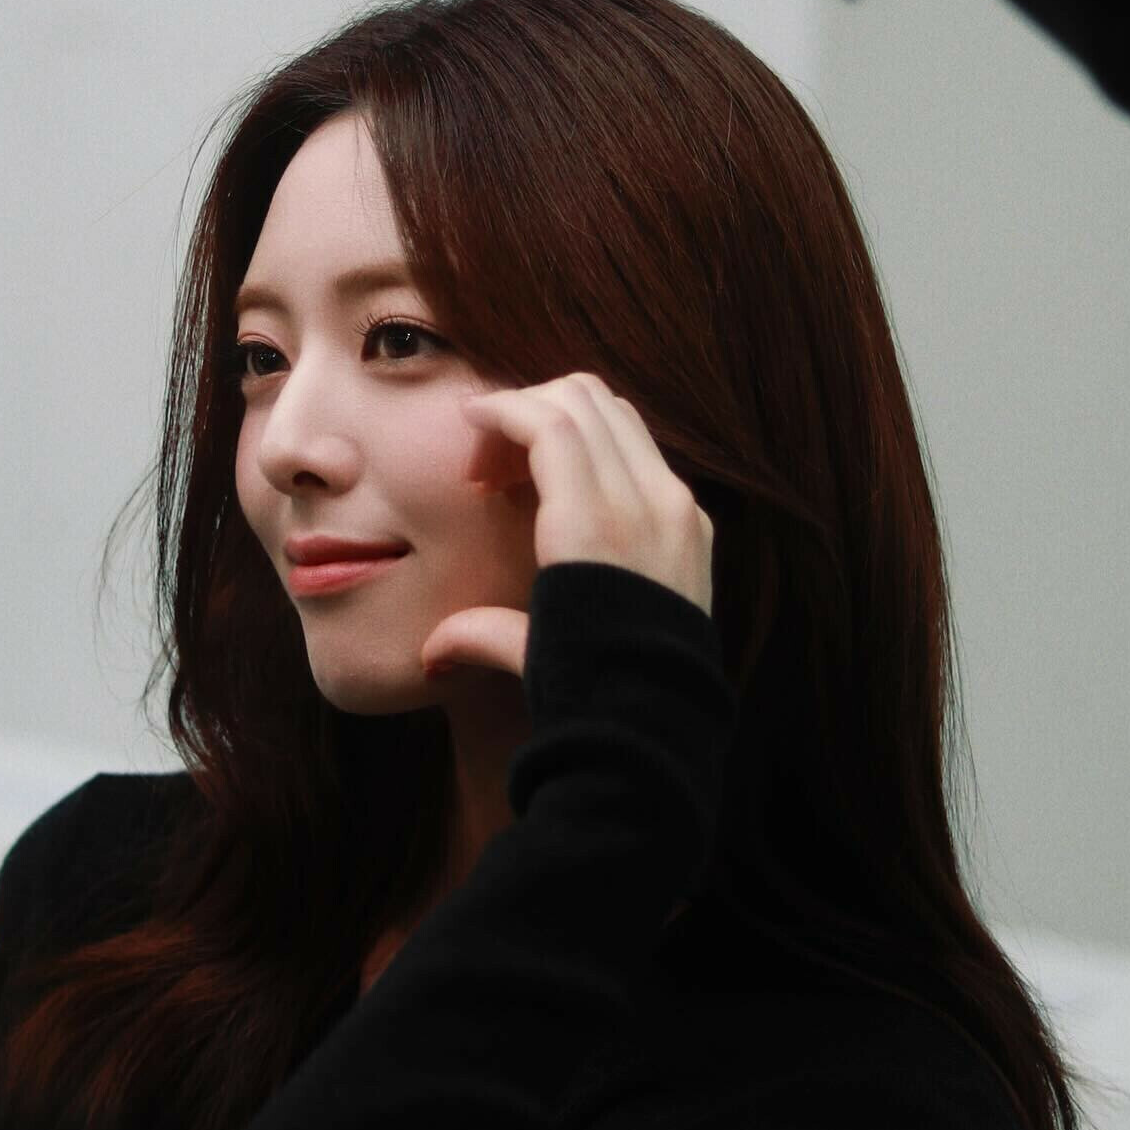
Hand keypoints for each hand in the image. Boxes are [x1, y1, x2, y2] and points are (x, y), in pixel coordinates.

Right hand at [419, 371, 714, 680]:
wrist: (666, 726)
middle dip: (529, 408)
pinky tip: (572, 488)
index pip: (551, 424)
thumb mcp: (528, 658)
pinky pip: (646, 451)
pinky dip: (603, 445)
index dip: (503, 408)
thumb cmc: (591, 693)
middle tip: (490, 457)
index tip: (470, 418)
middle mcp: (645, 504)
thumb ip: (479, 636)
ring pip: (619, 417)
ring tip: (526, 468)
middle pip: (585, 403)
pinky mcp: (696, 522)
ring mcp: (679, 508)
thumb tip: (433, 654)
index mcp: (594, 529)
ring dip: (567, 421)